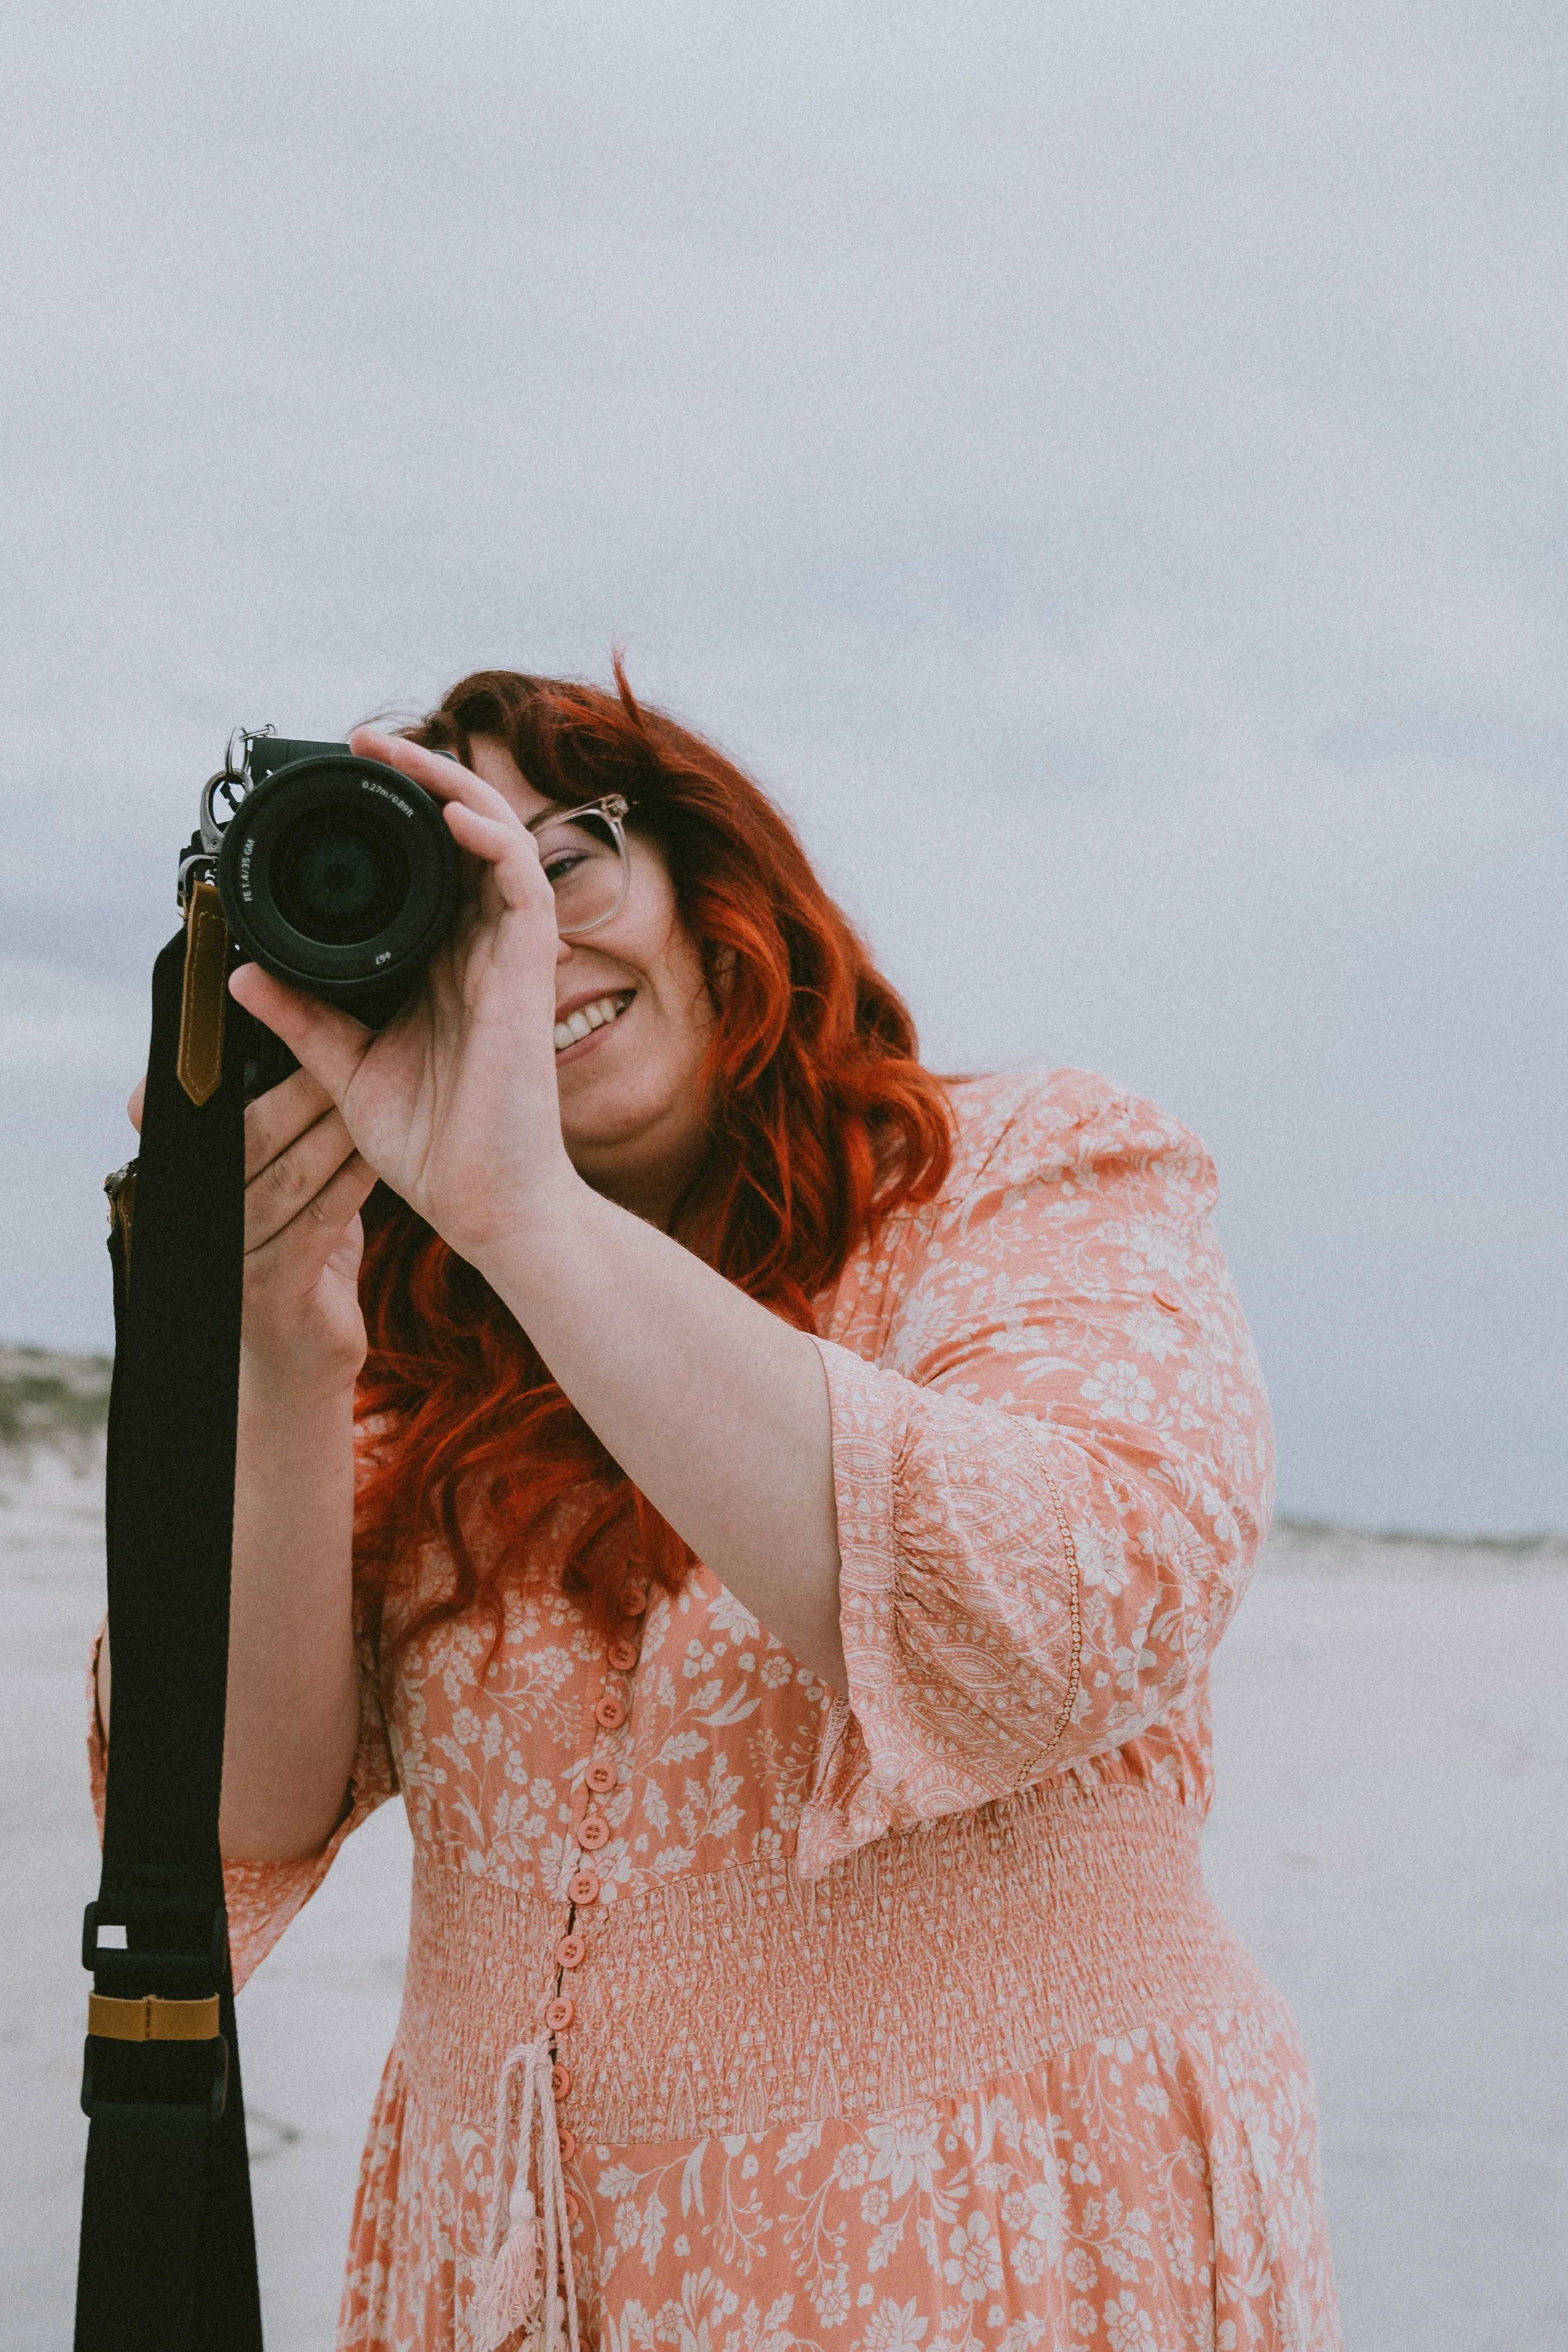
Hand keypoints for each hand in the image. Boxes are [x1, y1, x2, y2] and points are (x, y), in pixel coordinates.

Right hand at [131, 1066, 375, 1390]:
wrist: (301, 1363)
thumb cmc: (297, 1258)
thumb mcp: (278, 1191)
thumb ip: (275, 1133)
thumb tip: (300, 1047)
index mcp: (193, 1186)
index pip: (203, 1117)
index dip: (227, 1075)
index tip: (275, 1028)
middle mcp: (201, 1220)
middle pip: (249, 1137)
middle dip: (299, 1090)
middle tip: (343, 1048)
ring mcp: (232, 1258)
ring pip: (288, 1176)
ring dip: (334, 1131)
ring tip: (372, 1089)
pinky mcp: (273, 1292)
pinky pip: (318, 1223)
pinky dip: (350, 1184)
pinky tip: (379, 1155)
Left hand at [227, 729, 577, 1270]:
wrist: (486, 1204)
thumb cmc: (436, 1148)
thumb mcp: (346, 1071)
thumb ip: (302, 1019)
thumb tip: (240, 975)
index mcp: (441, 965)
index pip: (428, 868)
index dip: (398, 817)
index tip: (344, 783)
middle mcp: (477, 949)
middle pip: (464, 837)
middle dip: (420, 780)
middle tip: (365, 744)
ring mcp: (505, 955)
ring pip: (496, 840)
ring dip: (452, 787)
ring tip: (399, 756)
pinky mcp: (526, 971)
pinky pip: (524, 883)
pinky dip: (491, 839)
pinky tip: (452, 817)